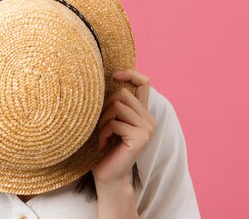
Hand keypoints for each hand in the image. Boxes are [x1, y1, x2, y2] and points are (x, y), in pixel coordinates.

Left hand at [92, 68, 154, 184]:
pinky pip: (115, 123)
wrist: (107, 175)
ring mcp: (147, 128)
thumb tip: (104, 79)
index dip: (130, 73)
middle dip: (104, 106)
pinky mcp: (141, 138)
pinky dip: (103, 132)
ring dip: (102, 121)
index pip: (144, 82)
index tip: (114, 74)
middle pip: (122, 93)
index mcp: (142, 112)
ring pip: (117, 106)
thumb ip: (114, 103)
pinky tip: (102, 144)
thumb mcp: (110, 120)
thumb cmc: (104, 147)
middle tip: (100, 124)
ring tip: (101, 135)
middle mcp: (148, 118)